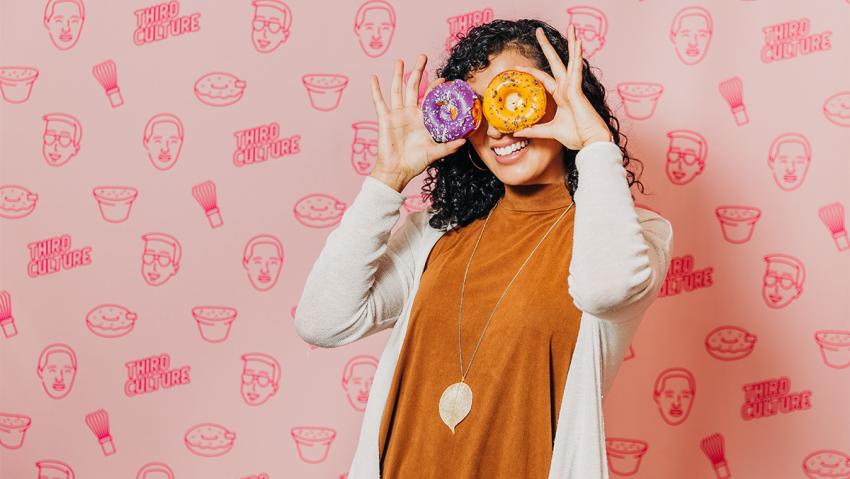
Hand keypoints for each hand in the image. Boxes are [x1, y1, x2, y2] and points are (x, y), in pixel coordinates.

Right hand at [369, 54, 466, 186]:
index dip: (436, 88)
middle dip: (418, 72)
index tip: (444, 79)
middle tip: (423, 57)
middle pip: (414, 87)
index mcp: (423, 119)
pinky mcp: (384, 118)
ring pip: (397, 90)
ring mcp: (397, 114)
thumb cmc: (415, 163)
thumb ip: (448, 147)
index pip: (430, 98)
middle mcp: (410, 113)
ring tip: (400, 60)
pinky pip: (379, 101)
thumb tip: (464, 142)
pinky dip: (375, 90)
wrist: (397, 170)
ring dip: (398, 75)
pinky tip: (373, 78)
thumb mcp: (434, 153)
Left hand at [512, 25, 611, 149]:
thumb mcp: (548, 131)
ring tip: (571, 27)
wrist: (590, 143)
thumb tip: (515, 131)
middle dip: (547, 46)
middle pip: (555, 62)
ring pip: (570, 60)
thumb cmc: (575, 136)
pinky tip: (578, 42)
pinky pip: (576, 69)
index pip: (542, 78)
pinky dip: (577, 55)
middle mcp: (567, 88)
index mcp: (561, 95)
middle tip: (538, 31)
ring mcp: (573, 87)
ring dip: (571, 43)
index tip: (516, 67)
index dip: (529, 71)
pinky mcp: (578, 90)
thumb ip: (533, 129)